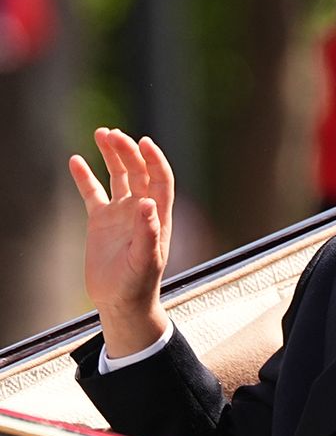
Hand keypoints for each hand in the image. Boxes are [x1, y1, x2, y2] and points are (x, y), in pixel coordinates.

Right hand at [68, 128, 174, 357]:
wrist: (122, 302)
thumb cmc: (139, 283)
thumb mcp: (145, 260)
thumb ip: (148, 232)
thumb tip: (147, 203)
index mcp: (158, 215)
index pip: (160, 179)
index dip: (154, 159)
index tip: (144, 142)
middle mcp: (141, 209)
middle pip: (138, 171)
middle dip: (127, 151)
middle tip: (112, 134)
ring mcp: (121, 213)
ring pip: (118, 176)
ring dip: (112, 155)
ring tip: (102, 134)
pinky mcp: (100, 221)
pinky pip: (93, 193)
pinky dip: (84, 176)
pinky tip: (75, 160)